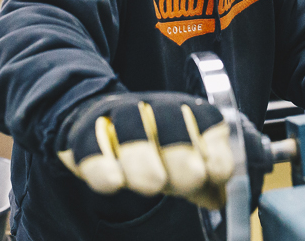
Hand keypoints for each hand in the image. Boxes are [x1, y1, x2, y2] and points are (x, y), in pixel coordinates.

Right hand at [57, 92, 233, 208]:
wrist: (95, 122)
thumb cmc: (151, 145)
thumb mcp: (183, 160)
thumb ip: (202, 177)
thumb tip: (220, 198)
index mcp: (186, 111)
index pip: (205, 119)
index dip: (214, 146)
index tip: (218, 172)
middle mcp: (154, 107)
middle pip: (169, 119)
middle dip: (182, 152)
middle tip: (191, 182)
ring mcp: (117, 116)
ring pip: (130, 127)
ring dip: (143, 158)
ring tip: (153, 185)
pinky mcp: (84, 132)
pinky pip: (89, 144)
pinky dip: (102, 164)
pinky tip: (114, 181)